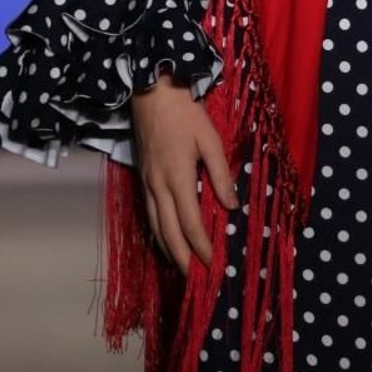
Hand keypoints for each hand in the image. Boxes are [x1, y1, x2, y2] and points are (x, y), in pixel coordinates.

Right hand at [130, 72, 237, 271]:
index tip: (212, 264)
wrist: (151, 92)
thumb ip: (221, 175)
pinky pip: (147, 214)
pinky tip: (164, 241)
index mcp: (178, 177)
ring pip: (154, 226)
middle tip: (194, 278)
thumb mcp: (211, 140)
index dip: (201, 246)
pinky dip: (156, 233)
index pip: (190, 222)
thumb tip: (230, 207)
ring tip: (181, 267)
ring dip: (167, 249)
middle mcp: (158, 186)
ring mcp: (146, 183)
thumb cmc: (186, 114)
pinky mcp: (141, 178)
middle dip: (182, 257)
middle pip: (168, 232)